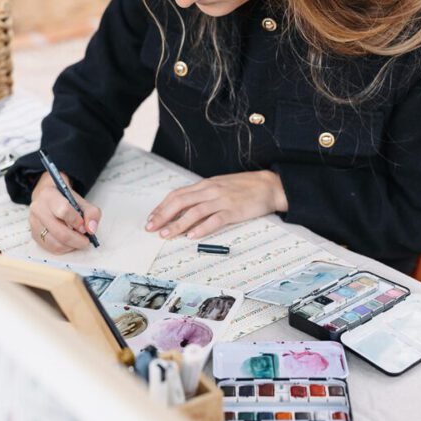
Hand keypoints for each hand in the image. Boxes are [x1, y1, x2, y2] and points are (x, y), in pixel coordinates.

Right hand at [30, 171, 100, 253]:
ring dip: (71, 246)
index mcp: (49, 195)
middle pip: (59, 232)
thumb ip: (91, 213)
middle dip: (77, 240)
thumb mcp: (81, 201)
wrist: (47, 197)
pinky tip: (69, 243)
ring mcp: (34, 223)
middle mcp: (38, 209)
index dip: (77, 221)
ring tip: (78, 241)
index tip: (85, 227)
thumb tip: (91, 229)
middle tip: (86, 241)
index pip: (63, 210)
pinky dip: (63, 248)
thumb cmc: (64, 199)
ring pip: (55, 243)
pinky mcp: (34, 234)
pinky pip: (50, 248)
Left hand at [145, 171, 287, 240]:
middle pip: (180, 202)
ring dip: (178, 224)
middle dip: (163, 215)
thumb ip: (202, 196)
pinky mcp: (233, 211)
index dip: (162, 207)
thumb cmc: (243, 187)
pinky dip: (201, 228)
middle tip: (151, 228)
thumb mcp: (219, 186)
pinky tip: (192, 236)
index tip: (151, 219)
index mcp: (205, 185)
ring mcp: (222, 200)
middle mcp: (210, 190)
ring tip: (166, 234)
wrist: (268, 185)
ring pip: (194, 212)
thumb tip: (184, 208)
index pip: (177, 195)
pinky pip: (214, 219)